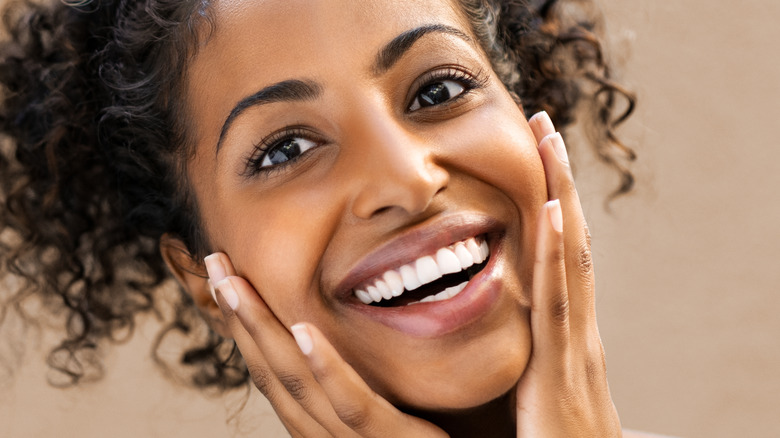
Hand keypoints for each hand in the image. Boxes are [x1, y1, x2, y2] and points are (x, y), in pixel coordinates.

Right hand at [204, 253, 447, 437]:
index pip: (273, 369)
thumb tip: (331, 329)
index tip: (225, 277)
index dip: (245, 323)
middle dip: (240, 316)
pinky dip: (325, 366)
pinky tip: (302, 329)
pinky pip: (352, 405)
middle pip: (272, 371)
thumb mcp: (390, 404)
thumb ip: (360, 377)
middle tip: (215, 262)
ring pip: (298, 383)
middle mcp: (325, 434)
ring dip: (263, 329)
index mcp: (322, 422)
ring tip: (236, 283)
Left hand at [516, 111, 621, 436]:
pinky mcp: (562, 370)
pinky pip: (558, 303)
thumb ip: (517, 354)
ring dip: (562, 195)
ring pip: (571, 257)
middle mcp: (575, 329)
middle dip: (560, 181)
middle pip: (571, 241)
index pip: (559, 254)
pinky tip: (556, 213)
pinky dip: (560, 255)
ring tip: (551, 142)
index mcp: (562, 333)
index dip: (552, 203)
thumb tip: (489, 321)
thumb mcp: (530, 388)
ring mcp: (574, 346)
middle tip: (546, 125)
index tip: (539, 157)